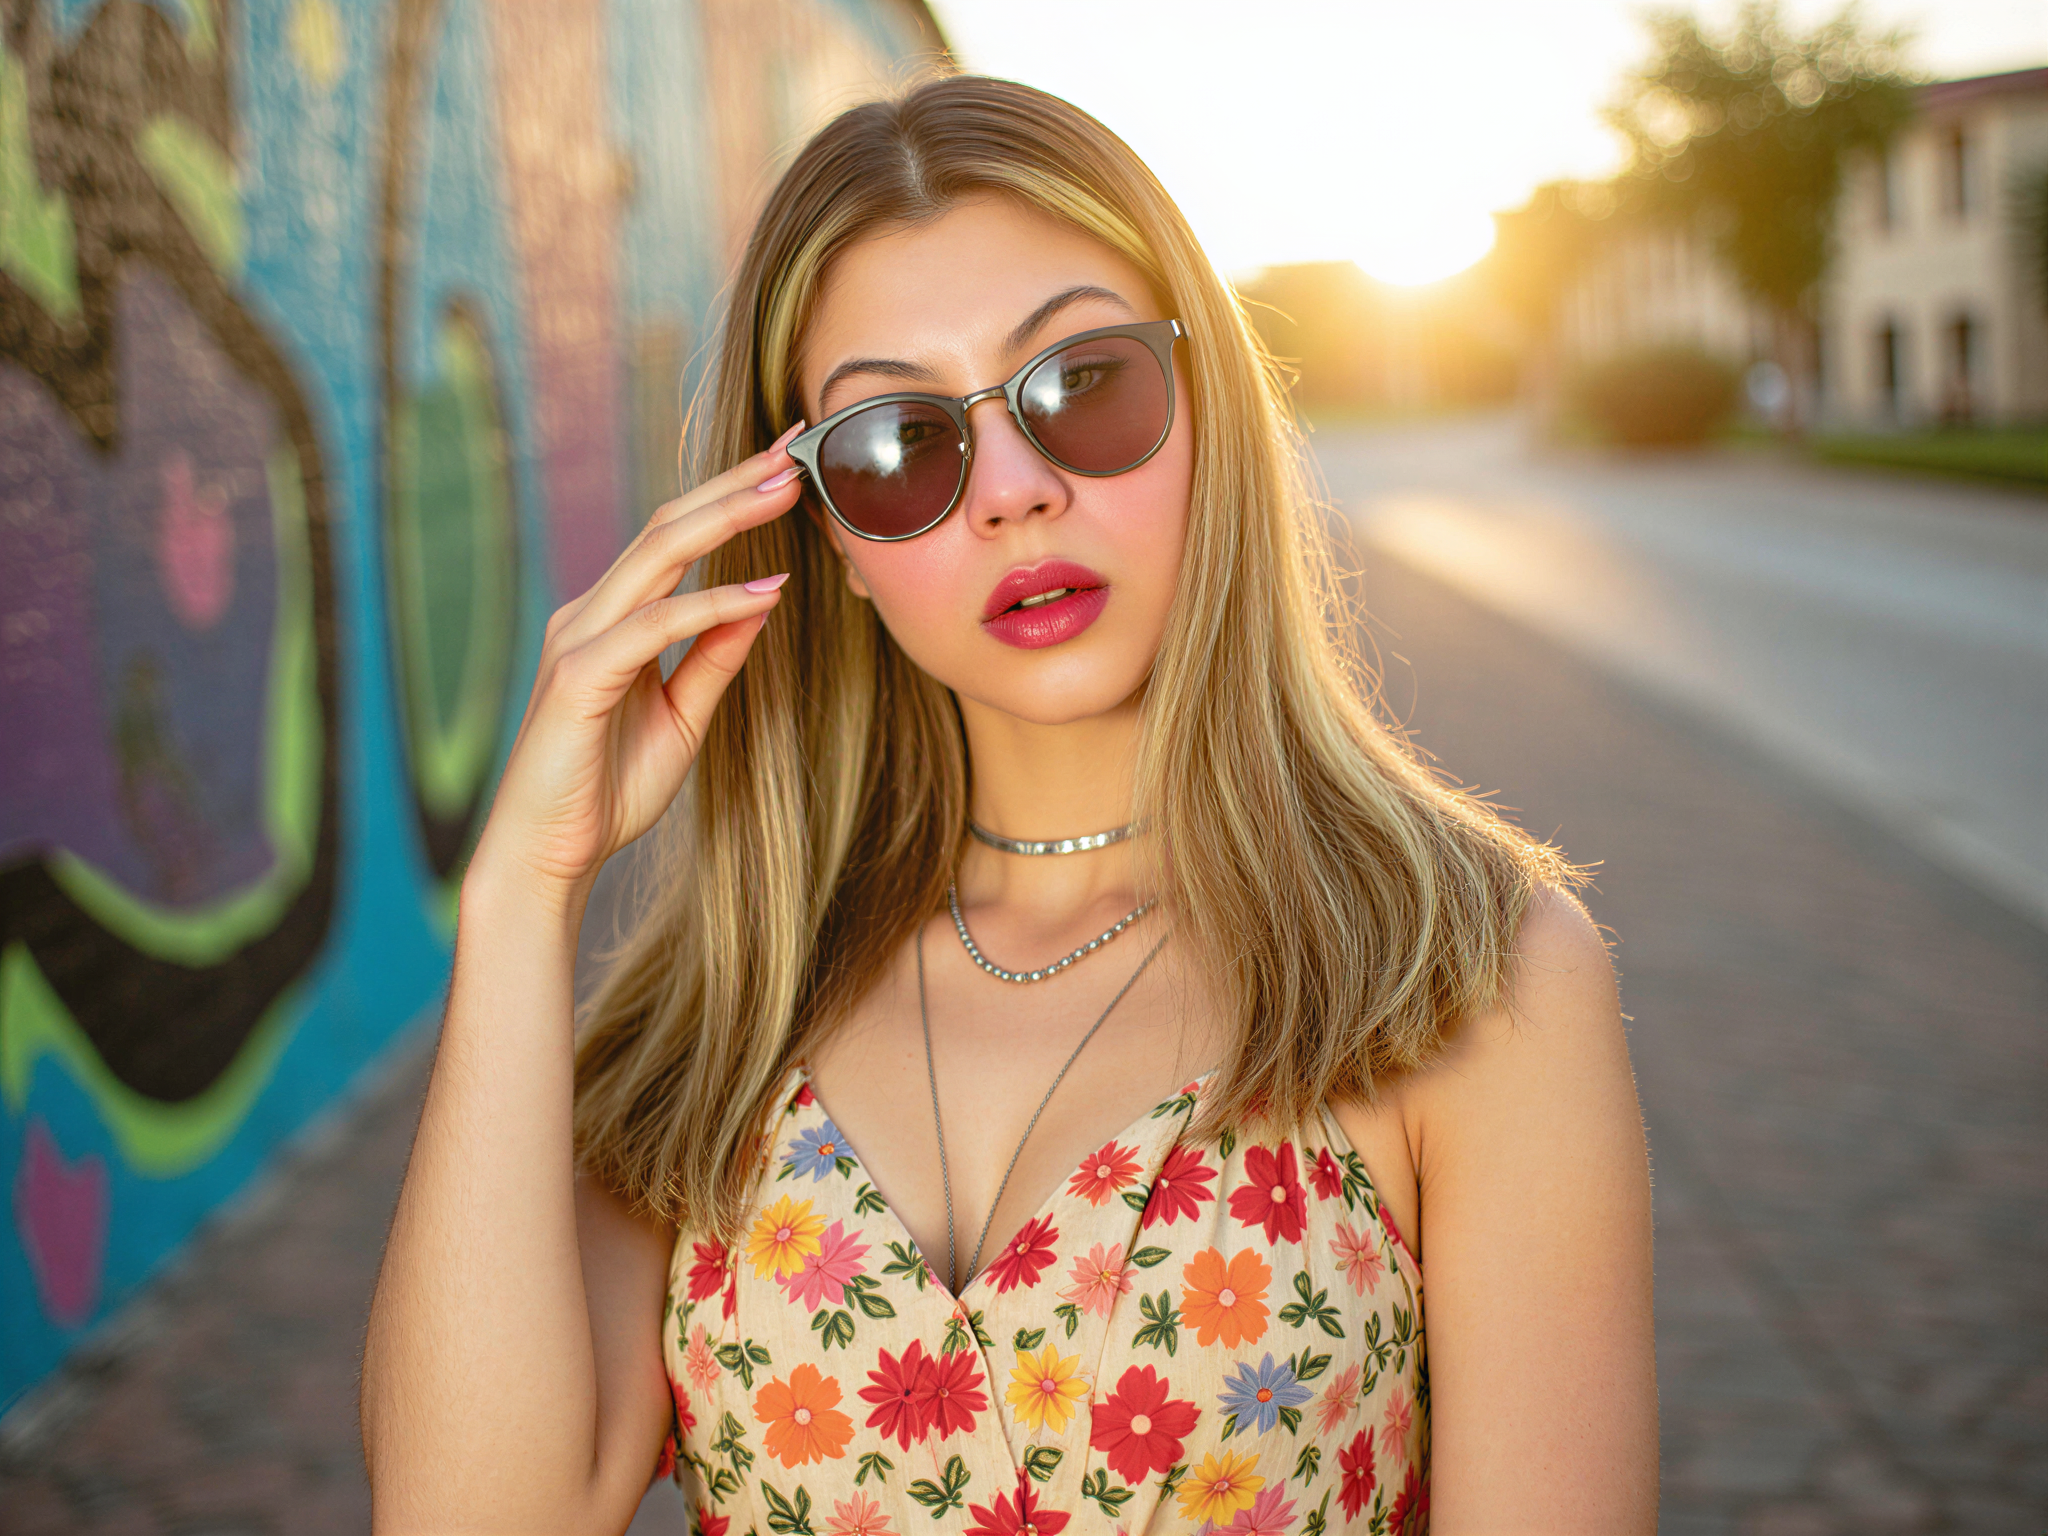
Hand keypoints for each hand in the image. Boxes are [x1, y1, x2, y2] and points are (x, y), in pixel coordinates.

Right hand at [470, 423, 806, 902]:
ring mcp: (579, 640)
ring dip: (725, 519)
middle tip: (792, 450)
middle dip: (731, 486)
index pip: (674, 541)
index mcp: (611, 620)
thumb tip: (760, 601)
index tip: (784, 467)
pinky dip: (709, 606)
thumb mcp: (683, 718)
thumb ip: (713, 659)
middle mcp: (590, 615)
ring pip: (657, 557)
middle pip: (667, 528)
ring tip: (783, 490)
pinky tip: (759, 594)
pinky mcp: (578, 677)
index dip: (728, 500)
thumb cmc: (606, 791)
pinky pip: (652, 627)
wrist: (547, 857)